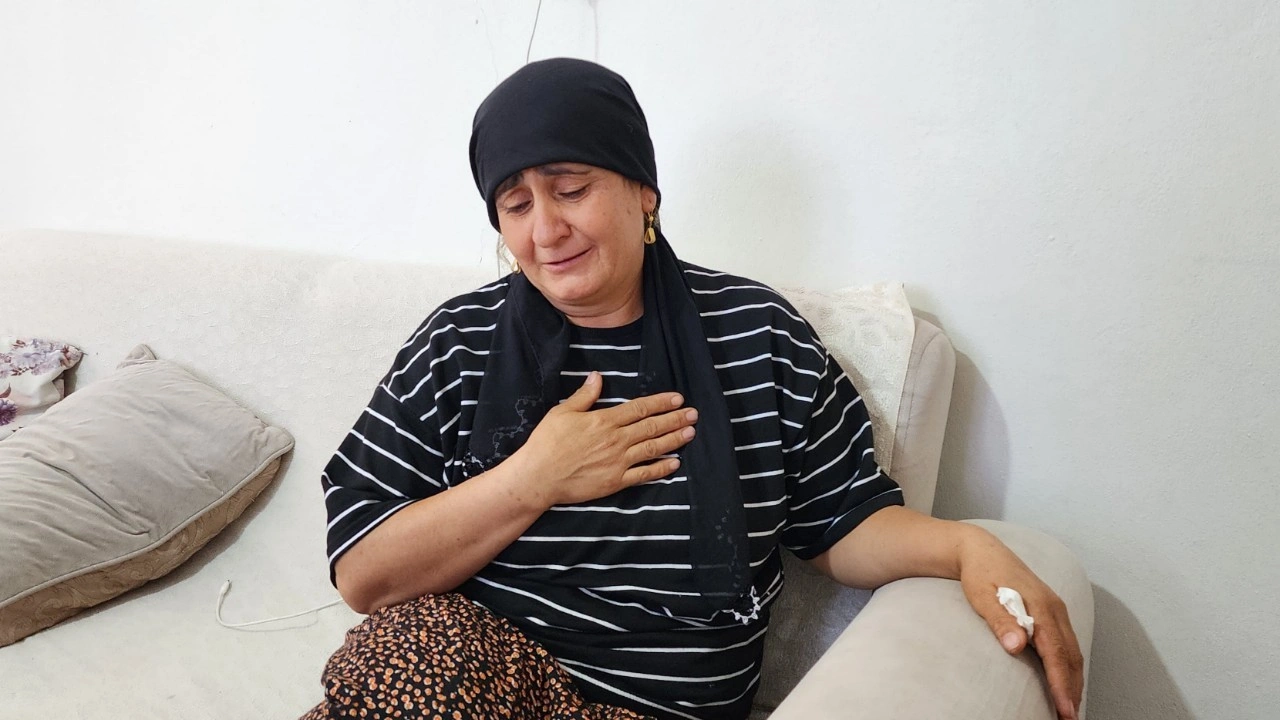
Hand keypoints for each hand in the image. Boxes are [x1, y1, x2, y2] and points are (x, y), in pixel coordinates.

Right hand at [509, 372, 698, 507]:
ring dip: (674, 440)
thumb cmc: (547, 443)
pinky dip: (661, 469)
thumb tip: (598, 376)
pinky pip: (644, 474)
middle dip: (675, 419)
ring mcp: (618, 462)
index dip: (661, 403)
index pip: (639, 408)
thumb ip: (584, 395)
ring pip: (653, 449)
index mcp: (604, 420)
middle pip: (652, 427)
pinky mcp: (616, 481)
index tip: (677, 399)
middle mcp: (616, 440)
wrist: (538, 477)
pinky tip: (675, 463)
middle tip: (693, 414)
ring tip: (690, 433)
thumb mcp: (562, 412)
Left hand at [959, 529, 1084, 719]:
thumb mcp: (982, 596)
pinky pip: (1067, 643)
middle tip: (1070, 718)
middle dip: (1073, 689)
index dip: (1062, 684)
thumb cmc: (979, 574)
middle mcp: (1055, 609)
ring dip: (1074, 680)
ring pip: (1073, 651)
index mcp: (1041, 606)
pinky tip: (1065, 681)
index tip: (1066, 709)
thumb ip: (1000, 621)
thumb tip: (1017, 646)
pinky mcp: (1052, 611)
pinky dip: (1070, 666)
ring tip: (1070, 707)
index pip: (1056, 653)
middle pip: (1071, 656)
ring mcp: (1056, 609)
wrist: (981, 550)